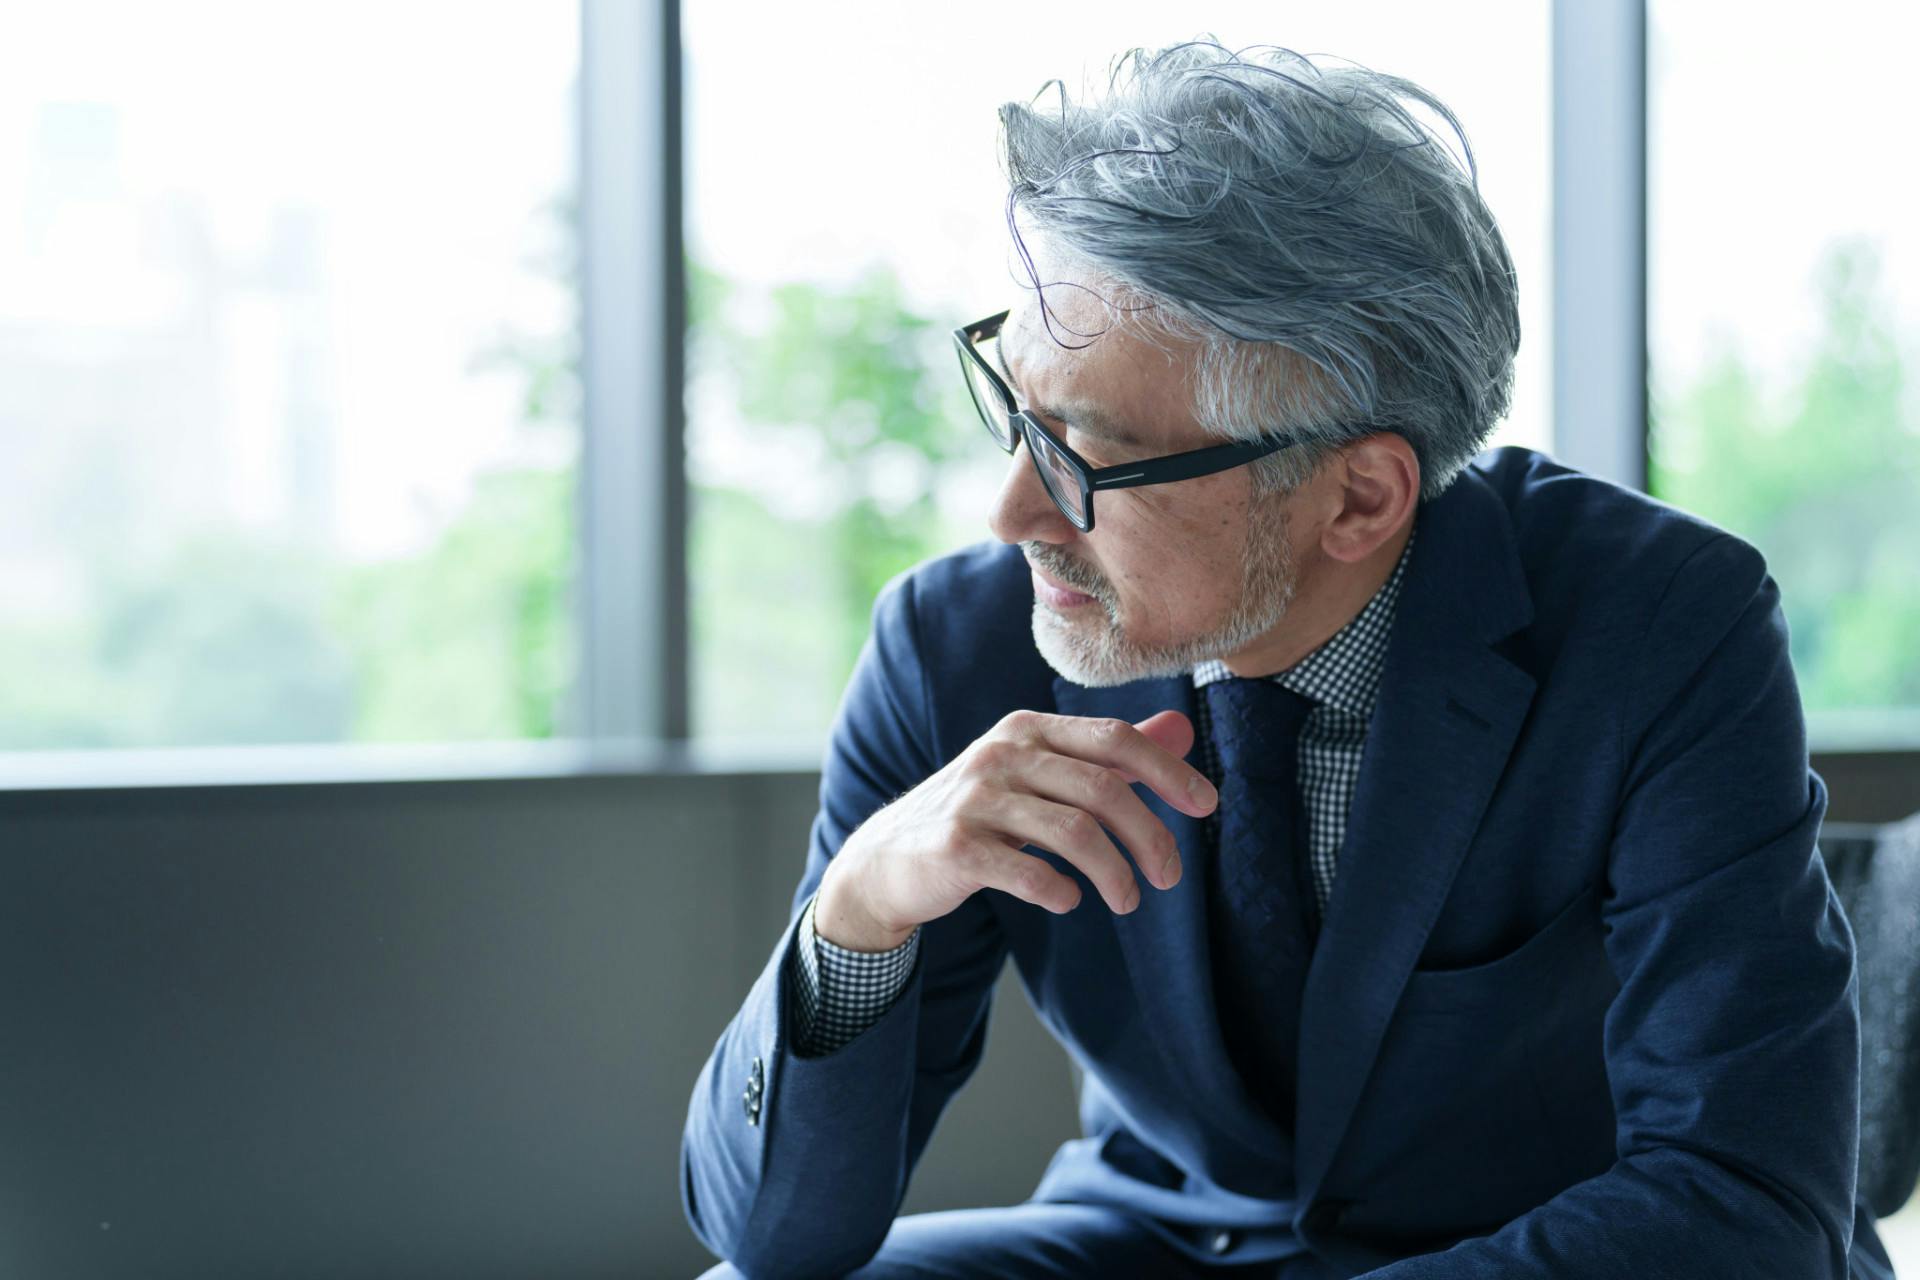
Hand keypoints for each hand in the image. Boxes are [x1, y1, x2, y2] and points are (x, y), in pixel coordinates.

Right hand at [814, 709, 1216, 950]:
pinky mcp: (954, 848)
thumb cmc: (979, 814)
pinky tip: (1069, 901)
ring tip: (1127, 902)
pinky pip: (1027, 871)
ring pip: (1073, 832)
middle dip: (1149, 836)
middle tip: (1169, 877)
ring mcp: (975, 800)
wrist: (887, 860)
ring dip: (1114, 874)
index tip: (1205, 807)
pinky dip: (1060, 891)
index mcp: (1029, 729)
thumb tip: (1182, 728)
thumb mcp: (1039, 772)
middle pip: (1102, 789)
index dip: (1167, 772)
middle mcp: (1002, 754)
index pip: (1114, 739)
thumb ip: (1107, 753)